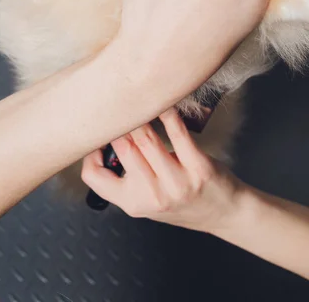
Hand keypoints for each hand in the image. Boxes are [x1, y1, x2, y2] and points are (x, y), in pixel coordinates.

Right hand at [82, 107, 241, 233]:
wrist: (224, 214)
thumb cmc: (181, 200)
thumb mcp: (146, 199)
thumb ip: (124, 177)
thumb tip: (106, 135)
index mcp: (132, 203)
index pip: (94, 176)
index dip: (90, 151)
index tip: (98, 134)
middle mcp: (152, 195)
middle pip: (122, 148)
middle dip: (118, 122)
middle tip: (117, 104)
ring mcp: (176, 183)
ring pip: (145, 137)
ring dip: (139, 114)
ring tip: (137, 100)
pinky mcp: (198, 168)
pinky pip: (177, 132)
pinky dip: (167, 113)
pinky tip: (163, 101)